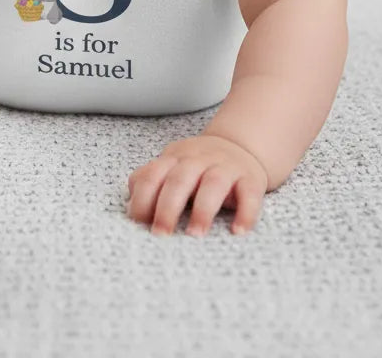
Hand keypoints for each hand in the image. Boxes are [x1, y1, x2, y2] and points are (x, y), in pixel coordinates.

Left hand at [126, 133, 268, 235]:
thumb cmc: (197, 167)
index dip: (143, 199)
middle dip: (167, 208)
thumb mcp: (170, 167)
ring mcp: (225, 167)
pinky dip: (246, 213)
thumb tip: (131, 207)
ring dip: (203, 210)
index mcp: (173, 159)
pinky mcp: (250, 179)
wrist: (240, 146)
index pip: (152, 175)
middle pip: (179, 179)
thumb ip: (148, 181)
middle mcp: (198, 160)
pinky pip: (249, 194)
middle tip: (161, 235)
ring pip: (213, 183)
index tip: (138, 225)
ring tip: (195, 235)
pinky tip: (238, 232)